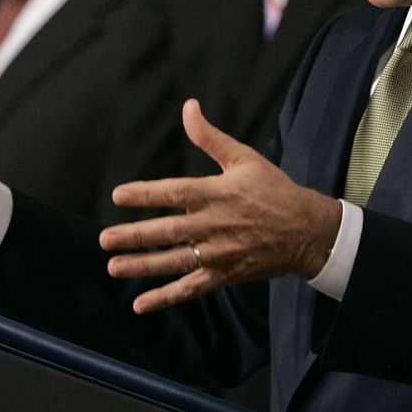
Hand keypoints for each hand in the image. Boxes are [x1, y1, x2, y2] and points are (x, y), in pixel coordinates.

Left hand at [102, 99, 340, 313]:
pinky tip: (142, 304)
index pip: (175, 193)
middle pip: (169, 232)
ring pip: (175, 262)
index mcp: (217, 193)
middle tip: (104, 239)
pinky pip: (191, 288)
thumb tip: (188, 107)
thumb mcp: (244, 157)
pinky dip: (167, 297)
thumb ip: (210, 137)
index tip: (118, 196)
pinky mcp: (224, 275)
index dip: (146, 194)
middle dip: (135, 236)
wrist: (306, 230)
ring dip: (143, 266)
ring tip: (114, 267)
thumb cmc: (274, 190)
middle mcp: (214, 225)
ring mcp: (219, 253)